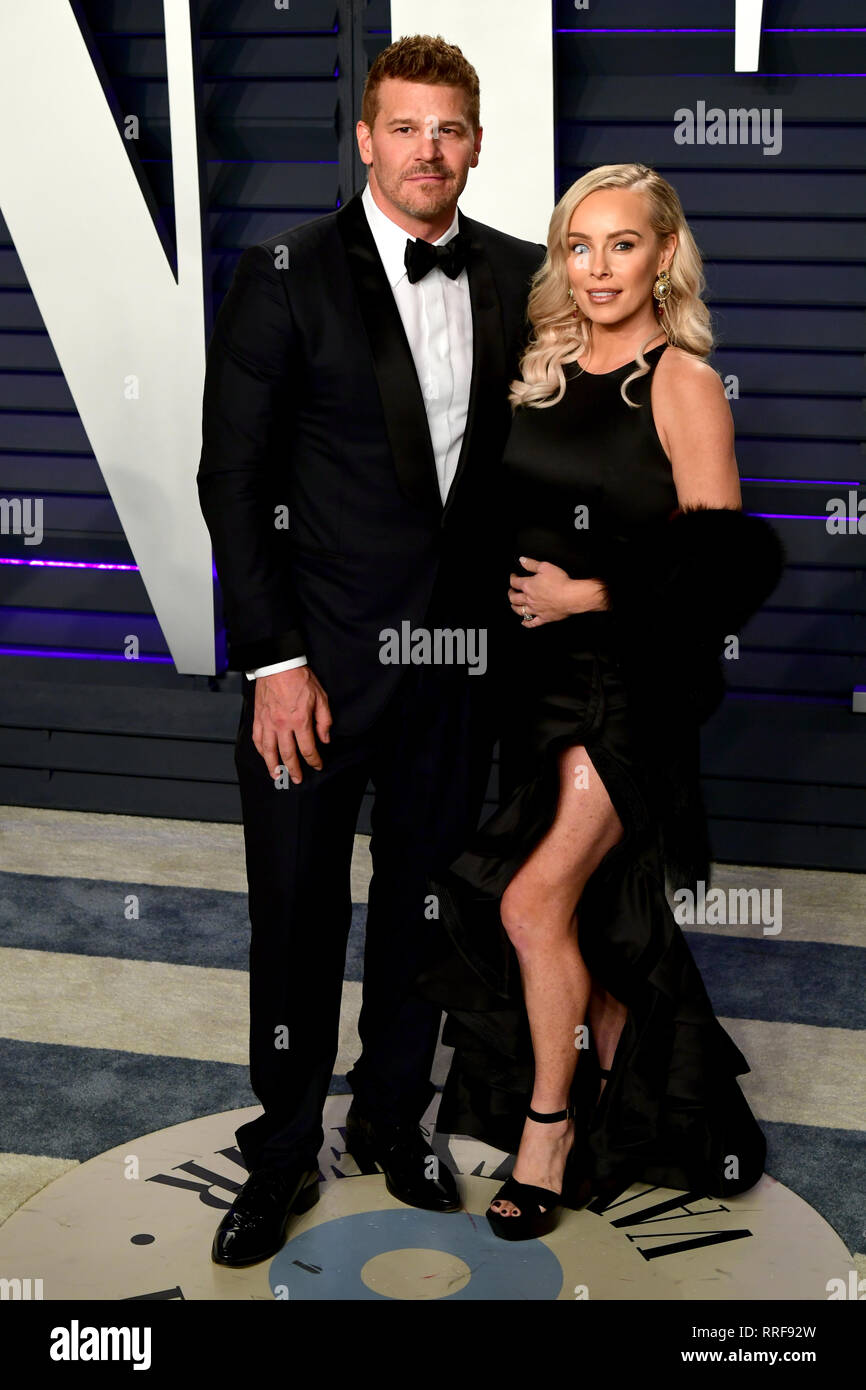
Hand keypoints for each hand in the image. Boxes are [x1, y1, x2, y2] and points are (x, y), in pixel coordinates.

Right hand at [252, 666, 331, 782]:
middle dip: (293, 769)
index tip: (317, 765)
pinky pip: (257, 738)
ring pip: (268, 750)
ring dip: (273, 766)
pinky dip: (260, 750)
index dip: (314, 760)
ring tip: (276, 775)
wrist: (278, 664)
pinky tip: (264, 756)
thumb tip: (325, 739)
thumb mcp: (321, 697)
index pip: (308, 749)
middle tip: (296, 779)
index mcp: (300, 720)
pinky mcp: (258, 717)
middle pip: (287, 755)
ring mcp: (268, 722)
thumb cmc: (299, 678)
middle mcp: (282, 725)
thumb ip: (324, 721)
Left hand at [508, 556, 608, 626]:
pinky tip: (523, 622)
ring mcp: (536, 610)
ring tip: (513, 605)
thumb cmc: (560, 581)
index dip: (512, 578)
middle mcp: (529, 599)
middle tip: (511, 591)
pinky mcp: (543, 618)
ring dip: (515, 608)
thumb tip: (522, 560)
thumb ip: (532, 564)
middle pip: (514, 598)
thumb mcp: (545, 567)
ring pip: (520, 611)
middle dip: (511, 594)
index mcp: (528, 586)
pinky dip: (526, 623)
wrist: (571, 597)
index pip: (514, 582)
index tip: (513, 576)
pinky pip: (532, 623)